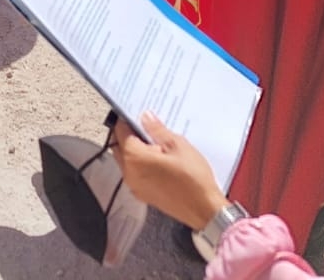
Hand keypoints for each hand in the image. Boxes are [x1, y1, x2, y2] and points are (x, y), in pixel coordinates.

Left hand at [110, 113, 226, 228]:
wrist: (204, 209)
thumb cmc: (193, 178)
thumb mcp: (177, 145)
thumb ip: (157, 130)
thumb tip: (145, 117)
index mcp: (134, 158)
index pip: (120, 131)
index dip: (126, 119)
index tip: (136, 113)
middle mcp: (129, 173)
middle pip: (119, 147)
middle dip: (128, 134)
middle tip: (145, 125)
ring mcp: (134, 186)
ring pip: (126, 161)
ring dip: (134, 150)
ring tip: (154, 142)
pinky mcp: (143, 195)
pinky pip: (134, 173)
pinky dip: (140, 164)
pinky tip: (157, 159)